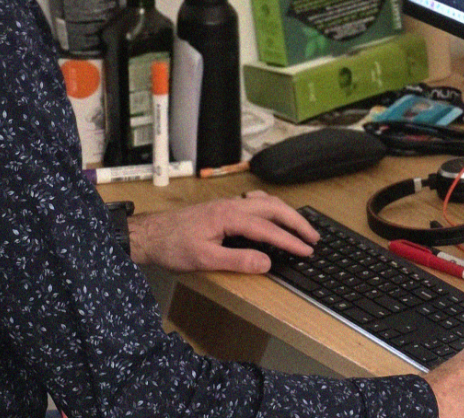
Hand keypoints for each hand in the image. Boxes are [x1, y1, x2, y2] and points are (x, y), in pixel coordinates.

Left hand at [127, 190, 316, 273]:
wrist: (149, 234)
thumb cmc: (172, 246)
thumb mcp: (205, 259)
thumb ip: (238, 260)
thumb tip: (266, 262)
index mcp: (229, 216)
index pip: (268, 228)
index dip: (290, 240)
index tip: (306, 250)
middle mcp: (231, 205)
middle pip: (274, 207)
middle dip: (296, 222)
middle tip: (313, 237)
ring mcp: (227, 204)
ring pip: (265, 201)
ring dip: (286, 213)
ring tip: (300, 227)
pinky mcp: (222, 208)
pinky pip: (254, 202)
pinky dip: (270, 208)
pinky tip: (271, 216)